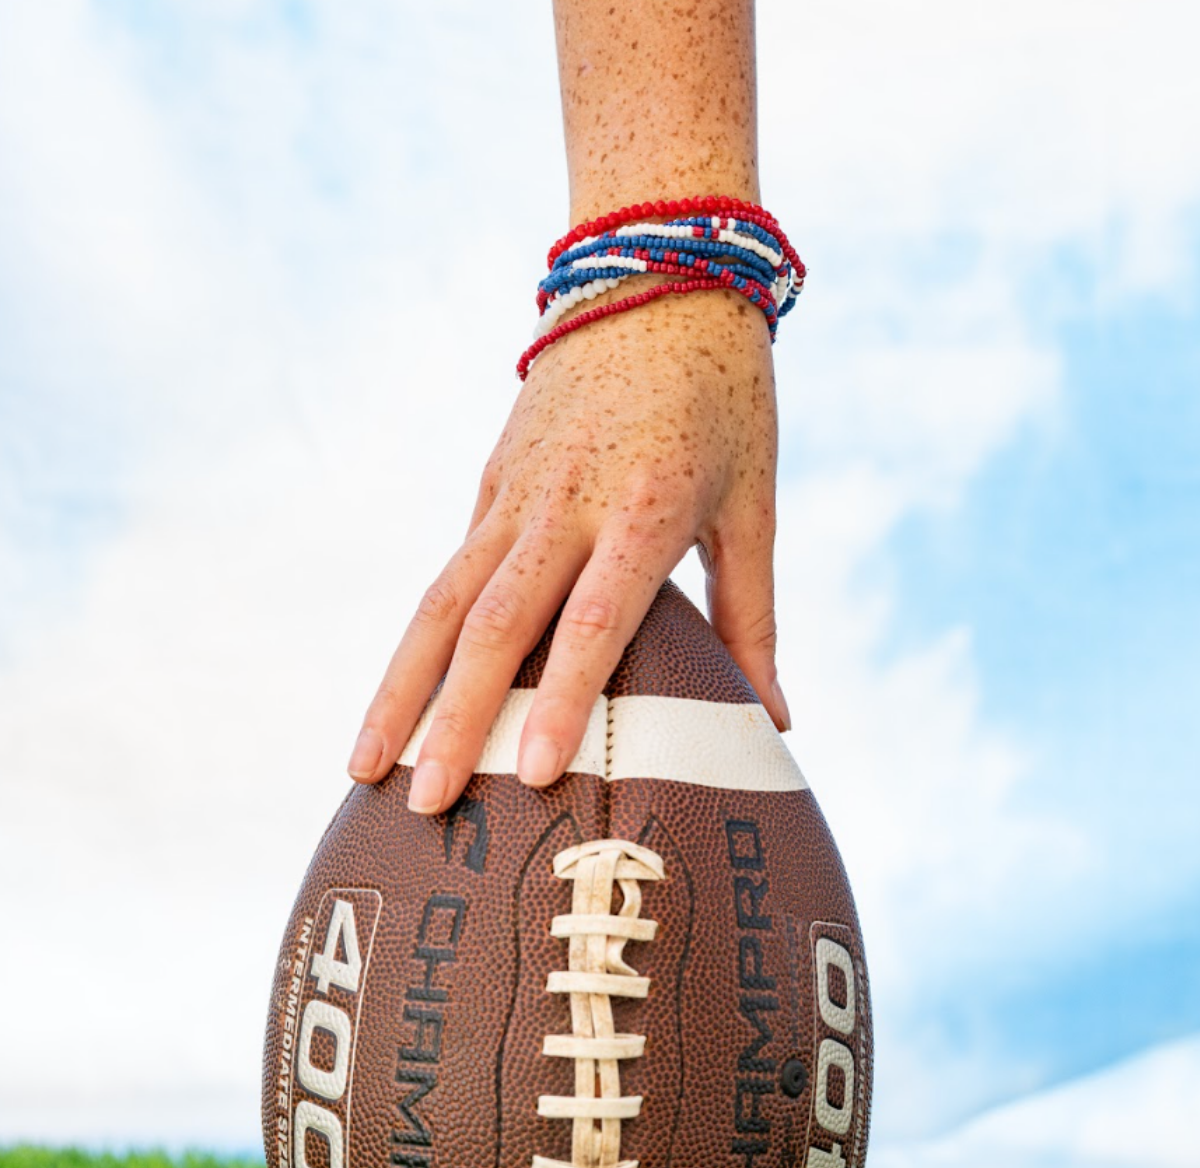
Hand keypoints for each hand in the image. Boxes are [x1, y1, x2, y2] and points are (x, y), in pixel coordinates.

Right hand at [347, 287, 790, 812]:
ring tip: (362, 760)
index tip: (526, 771)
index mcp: (644, 509)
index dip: (558, 697)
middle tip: (419, 800)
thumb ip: (754, 617)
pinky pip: (450, 566)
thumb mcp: (754, 502)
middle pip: (494, 622)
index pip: (594, 621)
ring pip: (443, 599)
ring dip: (400, 684)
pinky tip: (397, 694)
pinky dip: (421, 635)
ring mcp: (514, 489)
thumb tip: (774, 721)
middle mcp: (564, 502)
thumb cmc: (725, 395)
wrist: (655, 273)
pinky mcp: (491, 479)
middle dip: (452, 715)